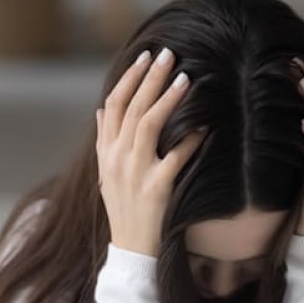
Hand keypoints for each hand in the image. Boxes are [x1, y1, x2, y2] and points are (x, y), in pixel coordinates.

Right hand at [96, 47, 207, 256]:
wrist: (130, 247)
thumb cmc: (122, 208)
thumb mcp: (105, 174)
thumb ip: (103, 140)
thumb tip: (100, 111)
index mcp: (105, 151)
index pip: (112, 104)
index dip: (128, 79)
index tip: (144, 58)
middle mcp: (116, 157)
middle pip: (131, 107)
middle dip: (149, 77)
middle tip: (168, 55)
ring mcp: (135, 172)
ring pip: (148, 124)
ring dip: (167, 98)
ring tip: (184, 79)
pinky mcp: (155, 188)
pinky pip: (175, 157)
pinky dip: (190, 139)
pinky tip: (203, 126)